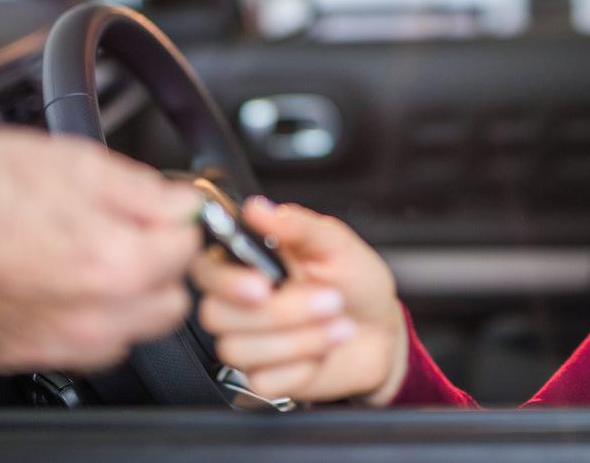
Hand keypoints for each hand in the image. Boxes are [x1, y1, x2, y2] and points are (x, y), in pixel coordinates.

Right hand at [0, 127, 201, 372]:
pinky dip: (85, 319)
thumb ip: (143, 189)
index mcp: (119, 263)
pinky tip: (59, 283)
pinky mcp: (27, 353)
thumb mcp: (75, 162)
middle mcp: (98, 315)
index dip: (177, 220)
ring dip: (127, 297)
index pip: (188, 246)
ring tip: (89, 255)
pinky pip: (83, 346)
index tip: (162, 209)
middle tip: (132, 232)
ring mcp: (62, 341)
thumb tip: (184, 202)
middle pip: (170, 299)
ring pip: (130, 328)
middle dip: (160, 265)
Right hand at [191, 198, 408, 404]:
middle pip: (218, 315)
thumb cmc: (356, 282)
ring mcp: (248, 342)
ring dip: (300, 339)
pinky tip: (323, 352)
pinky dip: (302, 367)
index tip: (262, 285)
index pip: (206, 269)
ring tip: (339, 324)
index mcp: (249, 262)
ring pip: (240, 350)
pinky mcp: (263, 378)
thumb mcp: (336, 244)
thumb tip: (258, 208)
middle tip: (330, 300)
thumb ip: (297, 226)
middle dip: (281, 313)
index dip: (226, 281)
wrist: (383, 332)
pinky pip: (263, 381)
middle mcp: (240, 302)